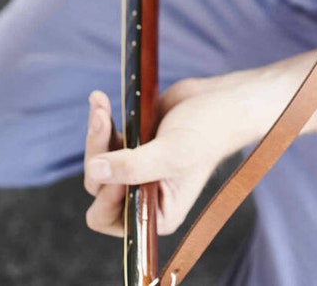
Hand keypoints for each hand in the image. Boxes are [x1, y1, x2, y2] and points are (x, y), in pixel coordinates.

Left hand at [83, 75, 263, 236]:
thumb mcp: (172, 154)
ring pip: (98, 160)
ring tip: (100, 104)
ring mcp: (136, 168)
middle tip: (103, 120)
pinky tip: (100, 100)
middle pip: (98, 186)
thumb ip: (132, 167)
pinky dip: (101, 118)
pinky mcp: (134, 144)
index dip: (104, 194)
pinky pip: (105, 138)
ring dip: (96, 131)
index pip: (108, 217)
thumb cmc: (208, 132)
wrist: (222, 100)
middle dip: (97, 152)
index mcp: (155, 212)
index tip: (112, 163)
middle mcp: (142, 196)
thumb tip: (94, 170)